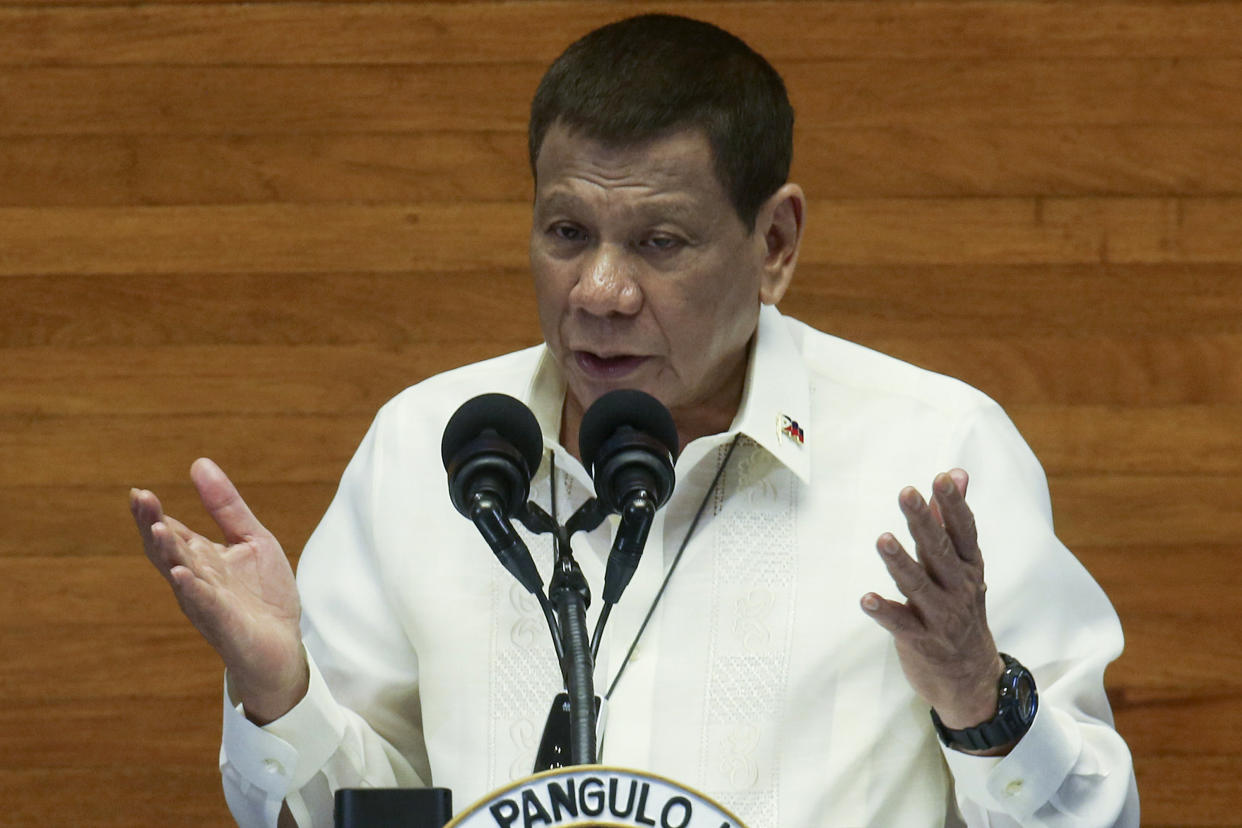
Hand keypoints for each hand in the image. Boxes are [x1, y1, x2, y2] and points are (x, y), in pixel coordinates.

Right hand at [130, 458, 307, 722]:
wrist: (283, 646)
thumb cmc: (263, 595)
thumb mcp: (252, 539)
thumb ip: (227, 506)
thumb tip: (198, 462)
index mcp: (200, 558)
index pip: (170, 531)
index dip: (153, 514)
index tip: (139, 493)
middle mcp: (196, 579)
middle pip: (167, 549)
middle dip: (153, 525)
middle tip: (140, 499)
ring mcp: (207, 602)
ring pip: (180, 575)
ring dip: (168, 552)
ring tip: (158, 529)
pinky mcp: (225, 622)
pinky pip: (205, 604)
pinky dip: (192, 589)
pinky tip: (180, 575)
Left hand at [860, 469, 1004, 730]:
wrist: (972, 679)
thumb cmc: (961, 611)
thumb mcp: (963, 566)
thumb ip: (952, 520)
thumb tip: (956, 473)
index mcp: (969, 568)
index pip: (963, 531)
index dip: (954, 505)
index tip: (942, 478)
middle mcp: (959, 589)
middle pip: (940, 551)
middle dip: (923, 522)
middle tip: (906, 494)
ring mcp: (941, 617)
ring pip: (918, 585)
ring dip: (900, 563)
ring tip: (882, 540)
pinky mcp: (922, 641)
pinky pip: (901, 624)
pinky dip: (884, 612)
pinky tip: (866, 600)